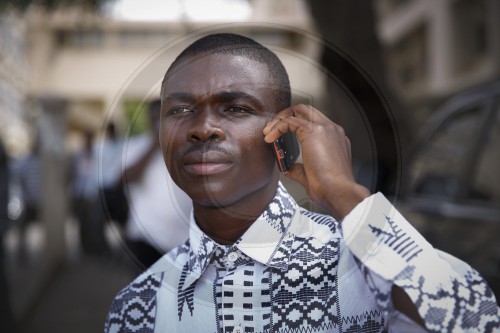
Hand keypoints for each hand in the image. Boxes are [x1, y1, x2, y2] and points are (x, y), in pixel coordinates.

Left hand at [263, 104, 369, 219]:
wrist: (338, 192)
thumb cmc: (330, 189)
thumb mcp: (310, 175)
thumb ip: (298, 168)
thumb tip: (288, 168)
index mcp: (335, 139)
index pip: (313, 122)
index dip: (294, 125)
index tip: (280, 136)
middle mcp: (332, 130)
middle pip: (307, 110)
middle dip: (286, 116)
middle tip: (272, 128)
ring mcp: (326, 129)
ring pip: (299, 110)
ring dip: (280, 119)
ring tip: (268, 132)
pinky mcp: (314, 132)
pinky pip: (290, 121)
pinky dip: (277, 127)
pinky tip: (270, 137)